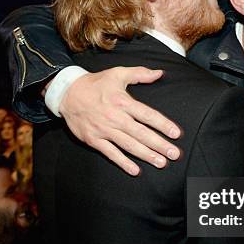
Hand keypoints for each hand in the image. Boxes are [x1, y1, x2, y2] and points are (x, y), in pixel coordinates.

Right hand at [59, 66, 181, 174]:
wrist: (67, 93)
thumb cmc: (95, 83)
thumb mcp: (118, 73)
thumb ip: (140, 74)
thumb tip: (160, 73)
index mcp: (123, 102)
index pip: (148, 115)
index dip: (163, 125)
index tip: (176, 134)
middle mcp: (115, 118)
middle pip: (141, 133)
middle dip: (159, 144)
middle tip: (174, 154)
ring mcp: (104, 130)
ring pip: (129, 145)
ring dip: (146, 155)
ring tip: (161, 163)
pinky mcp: (94, 140)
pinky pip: (110, 153)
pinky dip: (123, 162)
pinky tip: (135, 170)